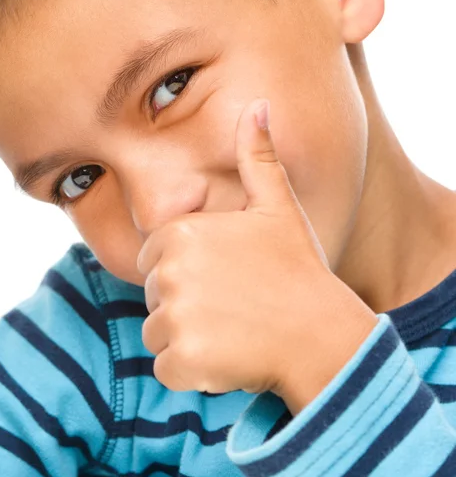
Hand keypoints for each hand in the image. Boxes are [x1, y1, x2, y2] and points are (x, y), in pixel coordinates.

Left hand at [137, 99, 378, 412]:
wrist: (322, 333)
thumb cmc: (298, 269)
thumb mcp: (279, 207)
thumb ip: (258, 157)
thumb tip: (259, 105)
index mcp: (181, 233)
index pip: (154, 258)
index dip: (185, 273)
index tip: (222, 279)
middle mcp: (169, 271)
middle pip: (154, 296)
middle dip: (184, 306)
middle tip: (232, 307)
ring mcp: (175, 316)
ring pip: (157, 333)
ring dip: (187, 340)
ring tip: (231, 332)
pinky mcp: (183, 359)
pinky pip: (166, 368)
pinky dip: (191, 371)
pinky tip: (227, 358)